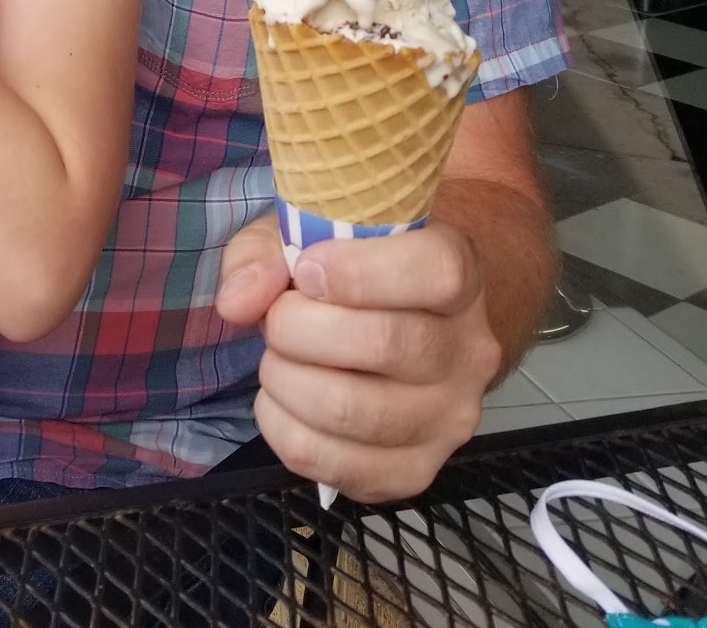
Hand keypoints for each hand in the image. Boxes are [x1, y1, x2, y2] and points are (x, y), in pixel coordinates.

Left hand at [217, 211, 501, 501]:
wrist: (400, 324)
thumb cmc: (349, 267)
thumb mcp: (309, 233)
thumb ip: (267, 252)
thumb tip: (238, 302)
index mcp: (459, 273)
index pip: (437, 272)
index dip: (359, 270)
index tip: (308, 269)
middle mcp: (468, 352)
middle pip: (383, 342)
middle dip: (297, 327)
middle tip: (277, 318)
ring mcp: (448, 420)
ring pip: (352, 410)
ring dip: (285, 379)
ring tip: (277, 359)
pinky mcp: (415, 472)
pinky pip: (334, 466)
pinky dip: (283, 430)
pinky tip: (282, 400)